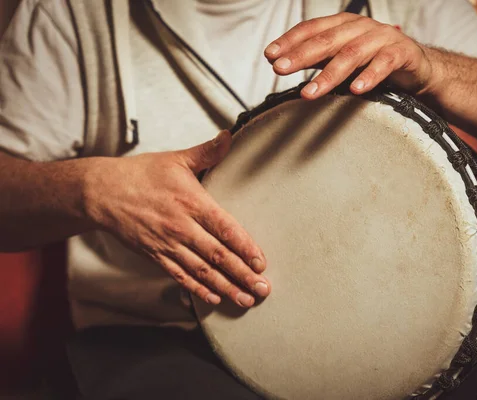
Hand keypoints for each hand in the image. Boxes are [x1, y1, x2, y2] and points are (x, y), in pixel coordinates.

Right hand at [84, 131, 269, 307]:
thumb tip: (229, 136)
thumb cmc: (141, 174)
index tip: (261, 263)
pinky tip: (214, 299)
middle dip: (242, 275)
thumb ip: (207, 152)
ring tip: (245, 300)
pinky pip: (179, 276)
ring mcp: (167, 244)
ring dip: (225, 288)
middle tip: (262, 290)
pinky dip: (197, 290)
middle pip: (217, 256)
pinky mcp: (155, 256)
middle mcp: (181, 227)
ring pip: (201, 272)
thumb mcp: (176, 159)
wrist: (101, 193)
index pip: (224, 228)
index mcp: (192, 202)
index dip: (244, 247)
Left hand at [264, 12, 435, 98]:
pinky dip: (369, 76)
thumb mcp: (342, 57)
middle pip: (327, 40)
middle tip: (280, 69)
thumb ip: (316, 58)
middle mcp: (360, 27)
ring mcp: (382, 38)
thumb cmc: (374, 60)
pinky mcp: (401, 52)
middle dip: (301, 55)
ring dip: (329, 74)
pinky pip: (384, 63)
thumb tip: (281, 63)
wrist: (416, 65)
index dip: (290, 40)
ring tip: (311, 92)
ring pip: (352, 54)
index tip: (271, 56)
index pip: (311, 28)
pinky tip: (355, 89)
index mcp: (343, 25)